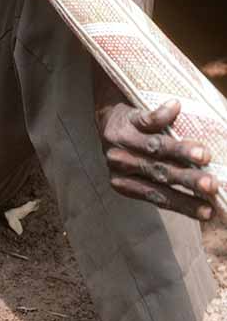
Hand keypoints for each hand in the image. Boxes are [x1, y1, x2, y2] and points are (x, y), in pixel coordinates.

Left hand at [99, 99, 218, 219]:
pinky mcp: (125, 119)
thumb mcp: (145, 167)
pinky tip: (177, 108)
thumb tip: (209, 195)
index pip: (160, 197)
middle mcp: (122, 164)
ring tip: (203, 155)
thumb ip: (167, 179)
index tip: (209, 212)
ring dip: (181, 151)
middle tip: (211, 185)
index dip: (185, 204)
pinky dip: (163, 114)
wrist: (108, 113)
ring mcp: (122, 141)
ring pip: (155, 148)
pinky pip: (146, 119)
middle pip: (160, 173)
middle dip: (188, 180)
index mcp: (126, 183)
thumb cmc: (136, 145)